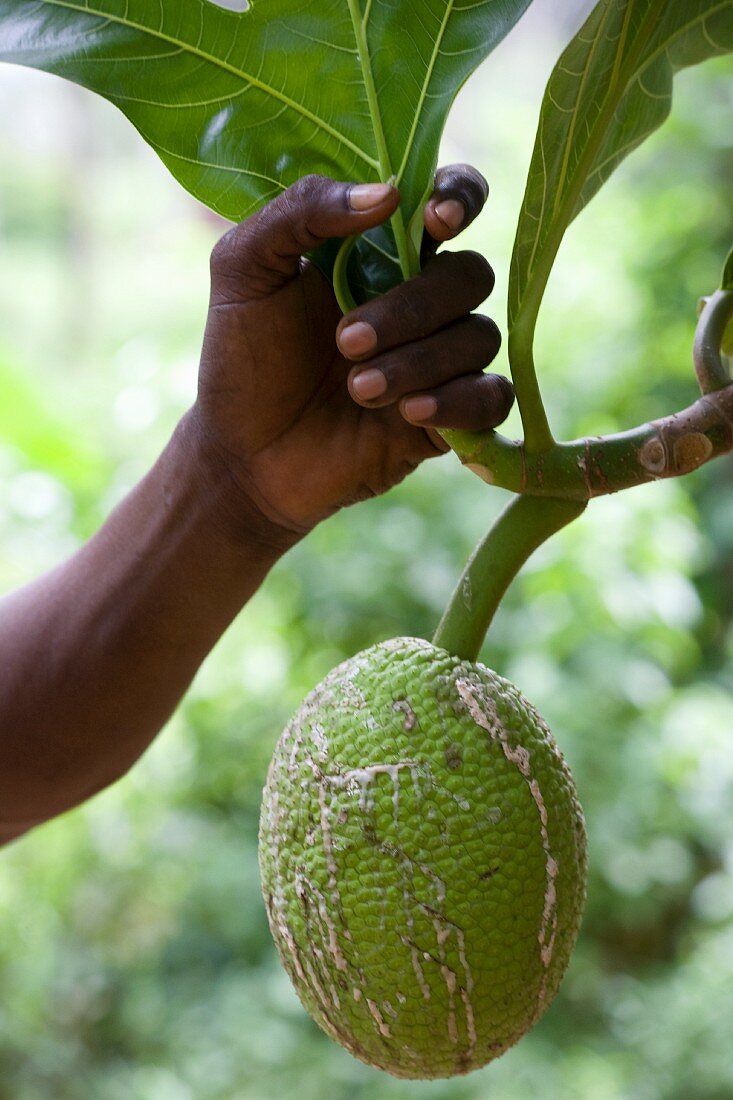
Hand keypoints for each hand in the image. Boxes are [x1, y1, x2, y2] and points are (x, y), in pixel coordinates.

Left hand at [191, 167, 512, 541]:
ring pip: (478, 337)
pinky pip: (493, 398)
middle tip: (345, 341)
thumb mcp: (245, 268)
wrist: (243, 455)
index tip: (435, 221)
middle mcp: (423, 299)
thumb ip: (300, 211)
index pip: (452, 198)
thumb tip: (388, 193)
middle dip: (414, 307)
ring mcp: (440, 360)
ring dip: (418, 361)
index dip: (461, 198)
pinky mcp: (449, 419)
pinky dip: (459, 400)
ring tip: (357, 388)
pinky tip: (408, 411)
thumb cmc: (243, 357)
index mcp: (383, 251)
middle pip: (471, 275)